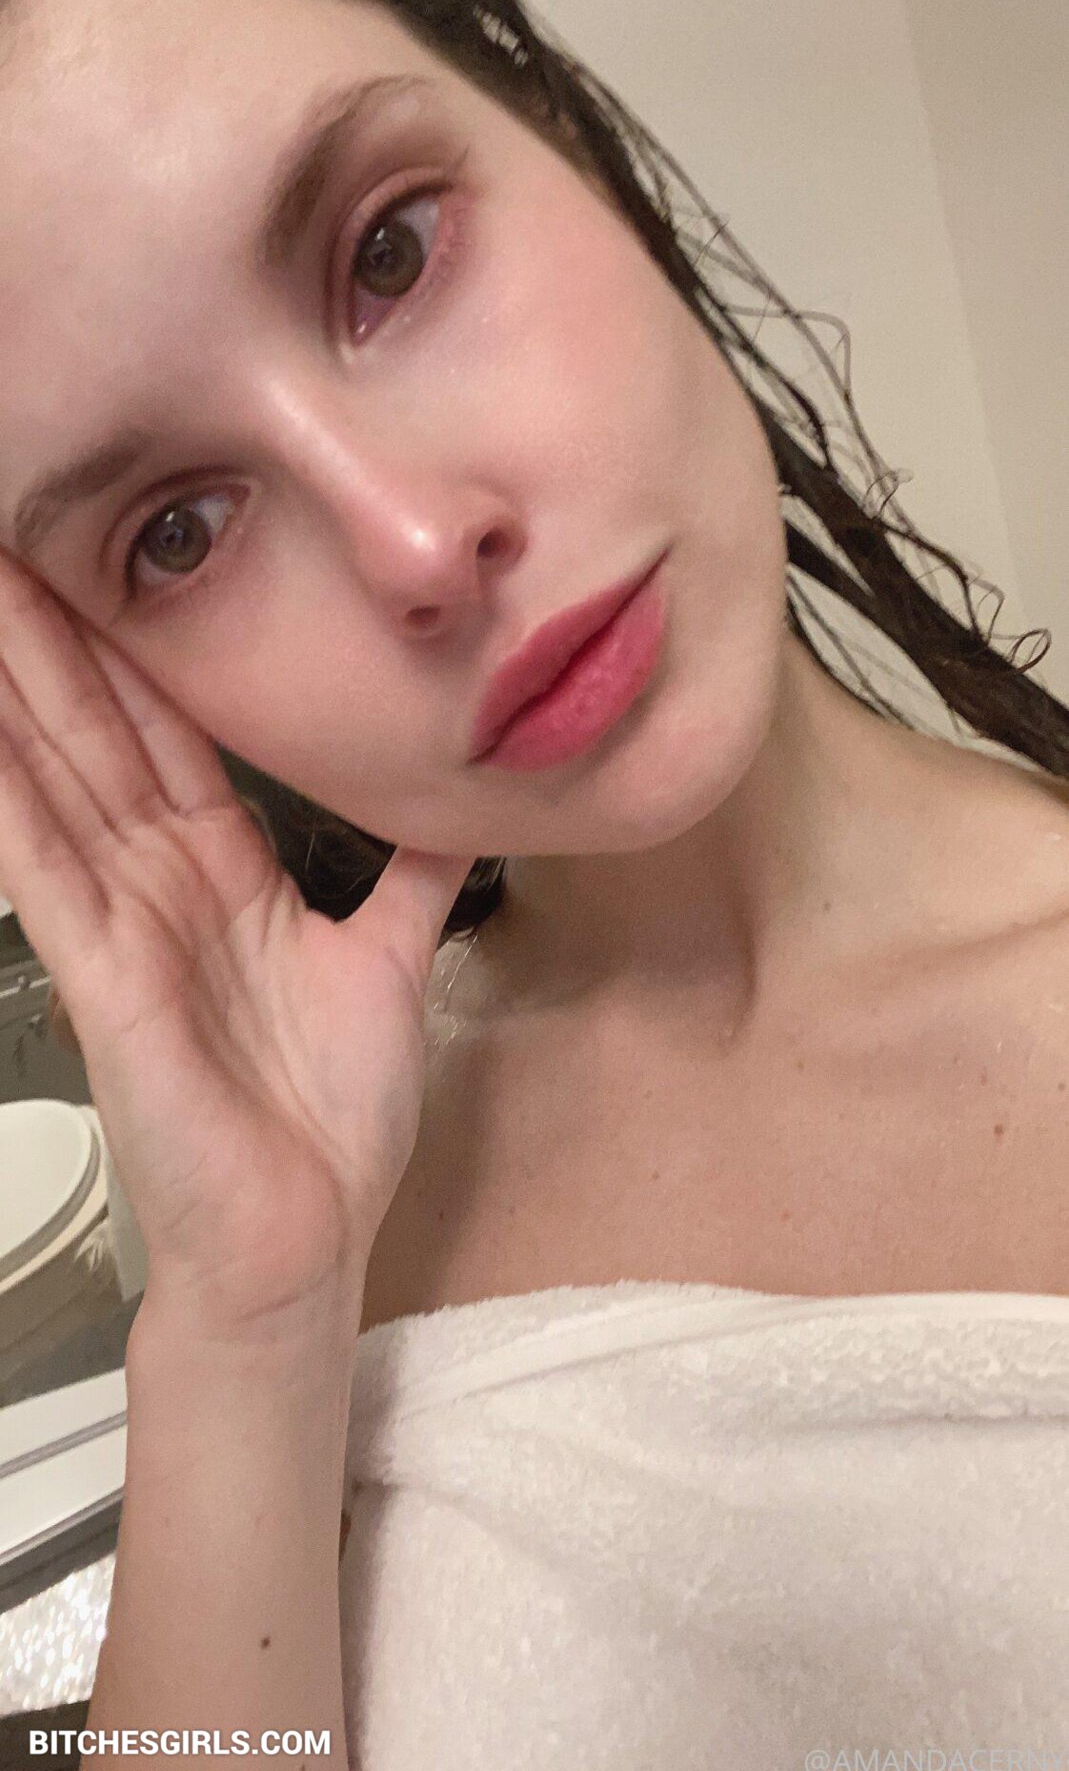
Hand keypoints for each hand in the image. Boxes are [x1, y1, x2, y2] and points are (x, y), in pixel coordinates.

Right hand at [0, 551, 476, 1344]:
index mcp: (221, 868)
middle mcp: (159, 881)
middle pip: (95, 727)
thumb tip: (460, 800)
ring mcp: (124, 923)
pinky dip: (10, 798)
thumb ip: (412, 873)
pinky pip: (45, 868)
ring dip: (15, 684)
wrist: (308, 1237)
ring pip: (54, 774)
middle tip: (17, 533)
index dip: (133, 642)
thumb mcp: (388, 959)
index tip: (108, 556)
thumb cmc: (329, 1118)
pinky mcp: (105, 976)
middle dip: (52, 630)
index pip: (165, 728)